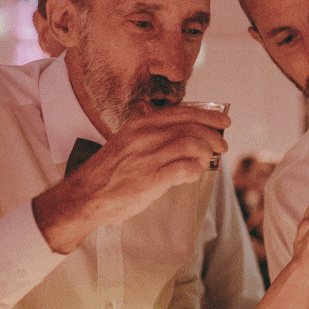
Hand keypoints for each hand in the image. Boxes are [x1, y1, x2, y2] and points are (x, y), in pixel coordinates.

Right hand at [34, 105, 229, 253]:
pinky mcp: (151, 179)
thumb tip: (186, 133)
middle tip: (222, 146)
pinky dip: (196, 171)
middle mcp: (145, 135)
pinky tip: (192, 175)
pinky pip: (186, 169)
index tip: (223, 121)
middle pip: (192, 126)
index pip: (183, 112)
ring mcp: (148, 157)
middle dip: (214, 135)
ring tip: (207, 162)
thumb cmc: (109, 172)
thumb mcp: (128, 141)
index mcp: (141, 123)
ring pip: (193, 144)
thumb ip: (152, 134)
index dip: (208, 115)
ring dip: (207, 153)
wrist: (84, 196)